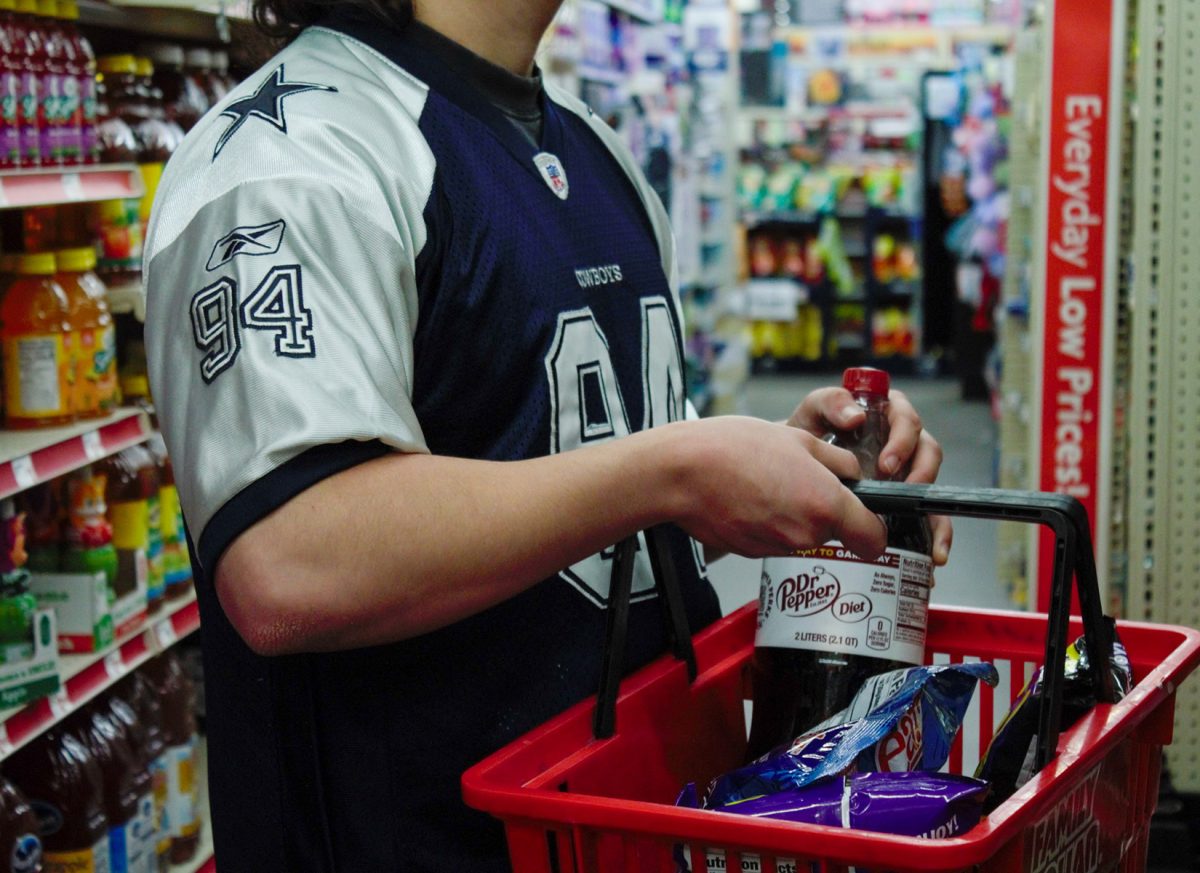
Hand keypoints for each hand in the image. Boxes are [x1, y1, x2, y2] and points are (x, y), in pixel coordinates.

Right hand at [667, 417, 886, 559]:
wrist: (681, 472)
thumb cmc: (733, 449)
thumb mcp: (798, 438)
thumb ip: (837, 461)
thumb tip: (853, 475)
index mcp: (826, 504)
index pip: (875, 539)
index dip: (875, 527)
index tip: (867, 514)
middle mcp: (807, 533)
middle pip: (836, 532)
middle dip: (827, 509)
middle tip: (802, 478)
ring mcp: (778, 546)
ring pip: (805, 534)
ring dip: (796, 513)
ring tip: (769, 482)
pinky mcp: (753, 552)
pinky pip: (776, 537)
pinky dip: (770, 521)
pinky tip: (751, 496)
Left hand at [785, 387, 952, 565]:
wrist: (791, 467)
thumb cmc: (808, 435)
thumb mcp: (814, 413)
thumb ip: (831, 403)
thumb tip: (856, 417)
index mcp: (887, 417)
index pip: (908, 420)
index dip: (903, 440)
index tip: (887, 463)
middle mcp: (902, 444)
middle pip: (928, 452)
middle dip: (920, 473)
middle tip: (899, 490)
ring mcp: (905, 472)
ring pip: (933, 485)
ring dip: (932, 507)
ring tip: (919, 522)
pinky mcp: (904, 499)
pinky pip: (929, 515)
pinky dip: (936, 534)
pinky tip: (934, 554)